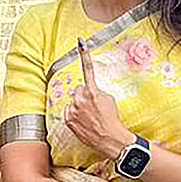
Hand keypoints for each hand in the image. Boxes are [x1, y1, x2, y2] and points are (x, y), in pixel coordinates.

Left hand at [63, 38, 134, 160]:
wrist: (111, 139)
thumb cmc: (112, 119)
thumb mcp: (109, 100)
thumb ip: (96, 91)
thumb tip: (89, 91)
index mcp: (92, 91)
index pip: (88, 69)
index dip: (84, 54)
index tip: (81, 42)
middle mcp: (80, 99)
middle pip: (78, 90)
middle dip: (84, 96)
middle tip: (94, 107)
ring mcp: (72, 109)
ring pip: (73, 102)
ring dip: (79, 106)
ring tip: (90, 117)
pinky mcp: (68, 119)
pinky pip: (69, 112)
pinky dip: (74, 115)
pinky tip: (84, 122)